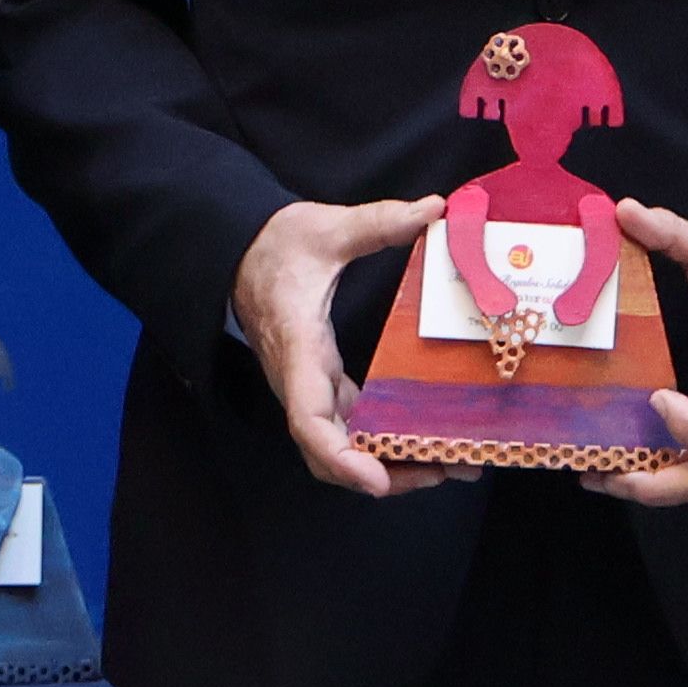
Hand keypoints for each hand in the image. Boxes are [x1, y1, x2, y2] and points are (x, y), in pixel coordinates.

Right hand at [236, 193, 454, 501]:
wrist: (238, 251)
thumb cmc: (277, 245)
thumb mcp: (326, 227)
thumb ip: (379, 222)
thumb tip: (434, 207)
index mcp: (298, 347)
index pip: (308, 418)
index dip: (340, 455)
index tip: (377, 479)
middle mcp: (299, 379)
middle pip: (329, 451)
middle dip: (381, 474)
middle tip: (445, 472)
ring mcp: (308, 385)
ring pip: (338, 446)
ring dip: (387, 465)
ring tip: (448, 467)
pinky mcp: (318, 382)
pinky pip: (346, 426)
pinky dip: (380, 442)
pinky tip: (422, 440)